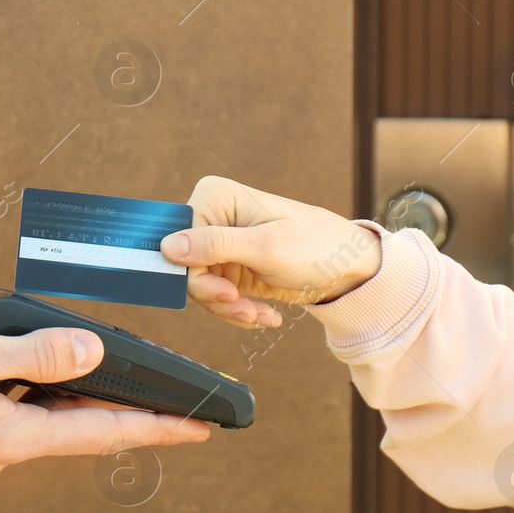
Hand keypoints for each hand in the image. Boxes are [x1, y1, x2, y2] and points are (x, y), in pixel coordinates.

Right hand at [0, 322, 209, 482]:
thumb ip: (35, 355)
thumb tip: (93, 352)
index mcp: (10, 439)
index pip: (101, 433)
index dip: (154, 427)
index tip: (199, 429)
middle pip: (72, 431)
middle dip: (114, 412)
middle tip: (162, 402)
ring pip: (32, 423)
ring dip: (60, 400)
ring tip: (92, 376)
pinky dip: (17, 397)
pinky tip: (14, 375)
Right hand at [159, 176, 381, 328]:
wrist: (345, 268)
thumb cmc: (316, 245)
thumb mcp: (266, 247)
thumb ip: (215, 245)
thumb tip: (168, 246)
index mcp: (216, 198)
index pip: (179, 241)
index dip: (196, 273)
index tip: (225, 293)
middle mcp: (212, 219)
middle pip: (186, 268)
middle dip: (216, 296)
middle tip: (242, 307)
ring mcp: (219, 245)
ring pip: (199, 287)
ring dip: (229, 308)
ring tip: (258, 314)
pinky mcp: (228, 268)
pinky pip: (215, 297)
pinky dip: (236, 311)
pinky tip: (262, 313)